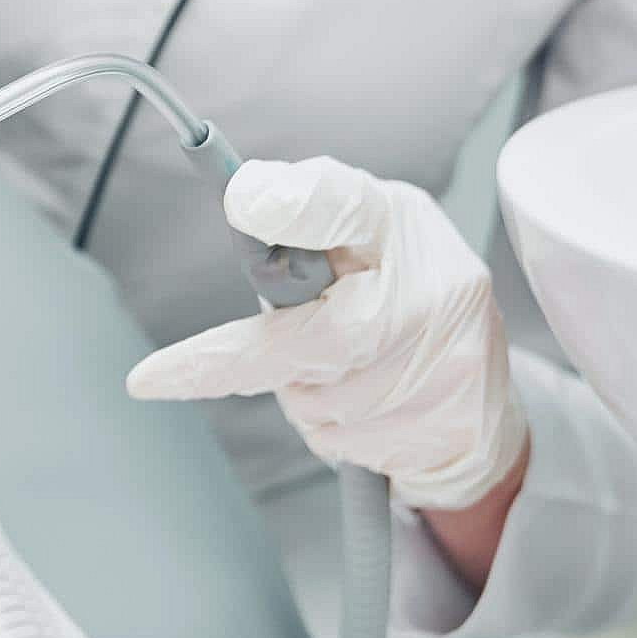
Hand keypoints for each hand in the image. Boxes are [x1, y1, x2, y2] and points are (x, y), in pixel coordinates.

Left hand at [127, 156, 529, 511]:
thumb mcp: (355, 231)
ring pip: (313, 398)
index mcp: (397, 222)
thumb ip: (302, 215)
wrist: (484, 394)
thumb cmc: (395, 294)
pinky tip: (363, 408)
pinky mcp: (450, 426)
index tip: (242, 204)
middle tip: (152, 378)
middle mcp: (437, 285)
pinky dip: (328, 430)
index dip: (292, 206)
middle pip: (309, 338)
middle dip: (228, 362)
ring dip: (298, 392)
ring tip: (332, 370)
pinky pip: (338, 440)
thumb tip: (244, 197)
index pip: (341, 204)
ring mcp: (452, 361)